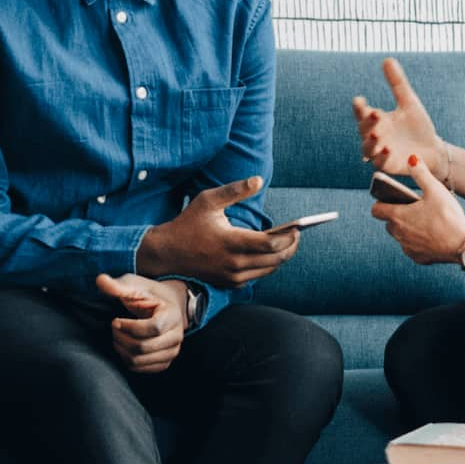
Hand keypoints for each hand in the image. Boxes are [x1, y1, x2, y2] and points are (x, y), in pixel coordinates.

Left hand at [96, 274, 187, 373]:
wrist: (165, 306)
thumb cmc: (148, 295)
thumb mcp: (134, 285)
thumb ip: (118, 285)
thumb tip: (100, 280)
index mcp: (173, 315)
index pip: (152, 328)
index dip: (129, 327)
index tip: (115, 321)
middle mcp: (177, 335)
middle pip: (143, 347)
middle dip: (121, 339)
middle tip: (114, 328)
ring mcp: (172, 351)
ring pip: (140, 360)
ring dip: (122, 350)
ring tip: (117, 337)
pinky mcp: (165, 362)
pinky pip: (141, 369)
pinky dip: (127, 360)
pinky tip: (124, 346)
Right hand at [135, 176, 298, 287]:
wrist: (167, 254)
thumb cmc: (188, 223)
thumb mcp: (208, 200)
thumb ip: (235, 190)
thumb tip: (259, 180)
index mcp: (231, 242)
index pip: (271, 244)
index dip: (289, 236)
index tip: (298, 227)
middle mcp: (234, 263)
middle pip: (276, 259)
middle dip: (291, 246)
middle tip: (298, 234)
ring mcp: (232, 276)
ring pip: (269, 269)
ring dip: (282, 256)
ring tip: (289, 241)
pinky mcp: (230, 283)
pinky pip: (257, 275)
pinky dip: (268, 265)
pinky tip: (271, 252)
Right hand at [353, 58, 444, 177]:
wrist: (433, 149)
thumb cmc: (417, 126)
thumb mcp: (408, 102)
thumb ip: (397, 83)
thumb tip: (387, 59)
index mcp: (376, 121)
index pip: (362, 113)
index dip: (359, 107)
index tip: (359, 100)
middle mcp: (374, 136)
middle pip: (363, 130)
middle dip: (367, 122)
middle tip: (373, 114)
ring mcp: (379, 152)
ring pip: (367, 148)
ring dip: (371, 141)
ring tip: (377, 133)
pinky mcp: (388, 165)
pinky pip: (381, 162)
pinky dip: (382, 156)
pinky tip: (387, 148)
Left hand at [372, 155, 464, 264]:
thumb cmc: (449, 216)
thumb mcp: (435, 190)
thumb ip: (420, 173)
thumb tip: (411, 159)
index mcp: (398, 216)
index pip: (376, 210)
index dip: (381, 203)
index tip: (392, 199)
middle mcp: (399, 234)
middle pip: (388, 223)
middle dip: (396, 216)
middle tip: (413, 208)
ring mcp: (408, 248)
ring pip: (400, 237)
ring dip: (406, 230)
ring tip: (423, 221)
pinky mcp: (419, 258)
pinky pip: (412, 249)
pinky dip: (417, 243)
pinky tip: (431, 236)